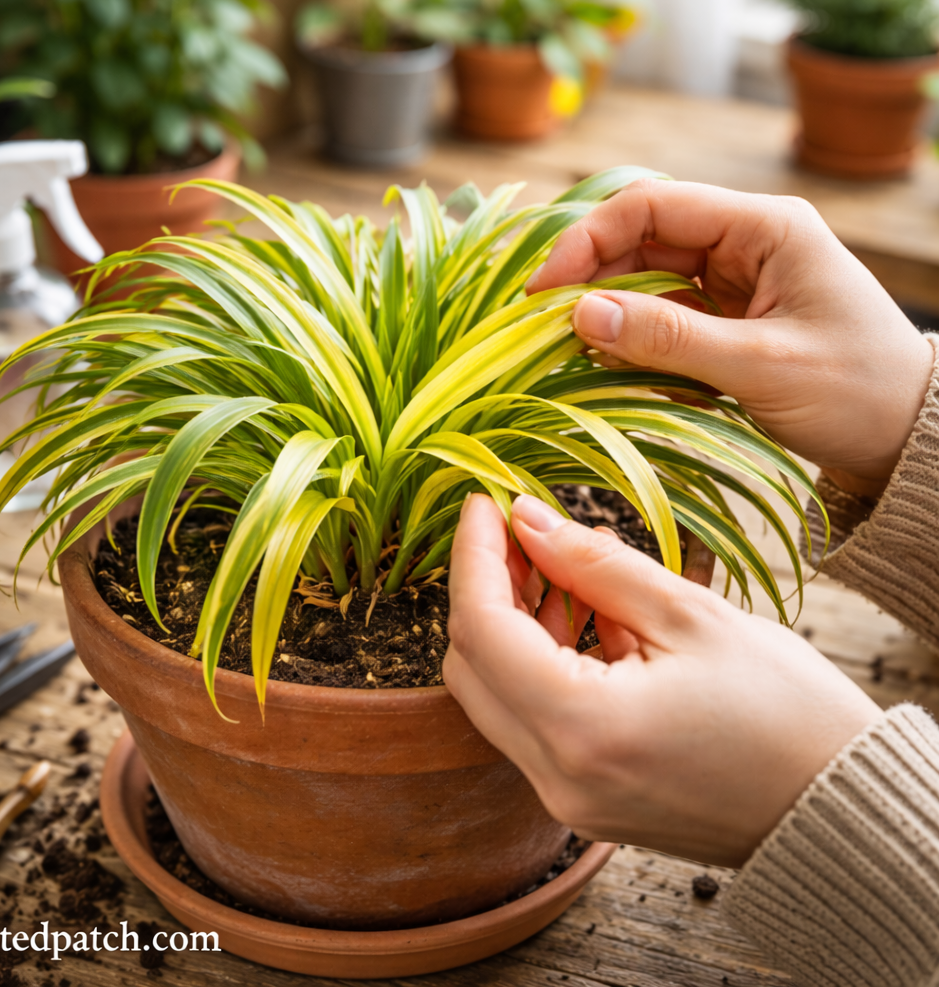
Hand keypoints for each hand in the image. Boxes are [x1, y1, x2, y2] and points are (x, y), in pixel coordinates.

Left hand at [444, 493, 882, 866]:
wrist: (837, 808)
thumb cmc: (787, 713)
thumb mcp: (690, 615)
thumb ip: (595, 565)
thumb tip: (528, 520)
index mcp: (582, 728)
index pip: (481, 627)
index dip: (474, 554)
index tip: (484, 501)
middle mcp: (557, 774)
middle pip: (472, 664)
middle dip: (486, 587)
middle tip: (522, 531)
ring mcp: (566, 793)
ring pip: (498, 692)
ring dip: (515, 622)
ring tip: (563, 565)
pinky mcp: (584, 795)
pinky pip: (535, 719)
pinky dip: (544, 662)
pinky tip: (586, 613)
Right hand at [527, 179, 934, 496]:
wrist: (904, 438)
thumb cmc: (855, 391)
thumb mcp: (759, 365)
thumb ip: (668, 339)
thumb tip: (580, 316)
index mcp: (763, 227)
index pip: (653, 206)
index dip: (588, 240)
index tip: (544, 290)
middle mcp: (744, 244)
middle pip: (641, 241)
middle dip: (590, 280)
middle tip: (544, 327)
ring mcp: (733, 284)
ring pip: (645, 283)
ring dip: (607, 314)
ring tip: (571, 352)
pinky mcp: (726, 323)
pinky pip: (662, 321)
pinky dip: (632, 343)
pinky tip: (610, 368)